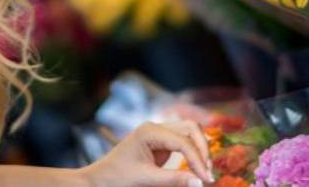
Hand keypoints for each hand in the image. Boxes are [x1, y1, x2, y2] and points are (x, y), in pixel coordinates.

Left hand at [80, 121, 213, 186]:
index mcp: (149, 131)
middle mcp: (155, 126)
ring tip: (205, 169)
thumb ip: (174, 179)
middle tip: (208, 172)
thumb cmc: (118, 177)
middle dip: (202, 149)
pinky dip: (193, 151)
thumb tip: (200, 182)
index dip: (198, 159)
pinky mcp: (160, 142)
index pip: (183, 141)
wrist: (100, 178)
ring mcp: (158, 132)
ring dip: (200, 148)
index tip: (207, 179)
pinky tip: (197, 166)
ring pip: (189, 132)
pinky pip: (183, 141)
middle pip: (190, 128)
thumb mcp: (146, 179)